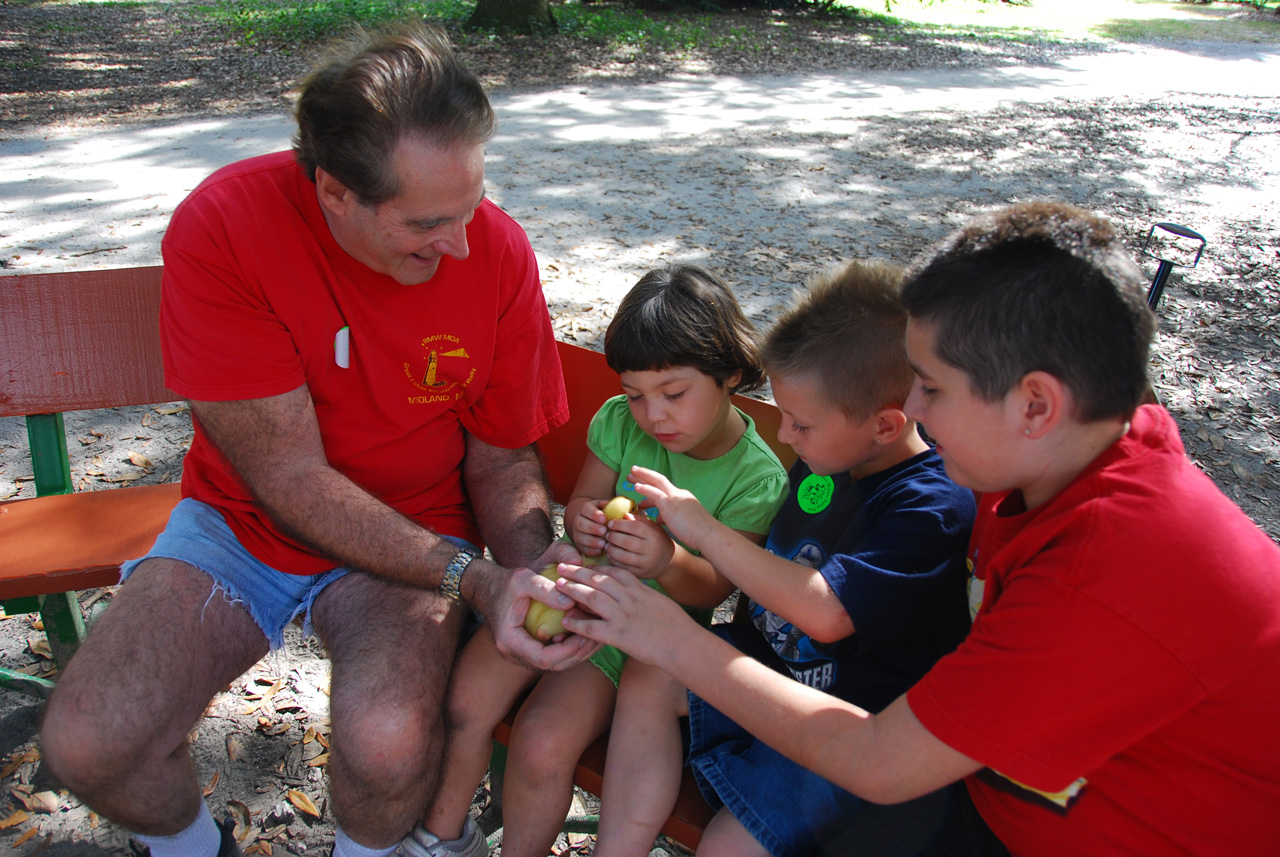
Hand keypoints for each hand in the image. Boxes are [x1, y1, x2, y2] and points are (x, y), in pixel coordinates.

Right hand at [490, 564, 601, 671]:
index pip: (544, 659)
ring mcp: (522, 655)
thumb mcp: (523, 579)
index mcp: (510, 642)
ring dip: (577, 653)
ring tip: (596, 636)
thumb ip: (545, 589)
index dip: (568, 650)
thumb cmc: (504, 583)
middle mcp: (515, 655)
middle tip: (598, 636)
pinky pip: (553, 657)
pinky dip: (570, 649)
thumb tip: (570, 603)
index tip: (585, 634)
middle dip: (577, 653)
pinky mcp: (529, 650)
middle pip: (553, 666)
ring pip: (555, 664)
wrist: (487, 588)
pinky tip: (584, 635)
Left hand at [556, 562, 697, 667]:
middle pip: (598, 579)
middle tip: (562, 567)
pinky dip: (578, 624)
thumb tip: (639, 592)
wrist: (685, 645)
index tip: (584, 563)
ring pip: (592, 597)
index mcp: (640, 589)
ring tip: (558, 585)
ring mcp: (623, 616)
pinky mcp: (619, 635)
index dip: (596, 566)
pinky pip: (593, 627)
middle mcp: (629, 598)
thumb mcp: (661, 603)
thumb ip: (645, 596)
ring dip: (573, 590)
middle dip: (578, 572)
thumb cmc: (677, 627)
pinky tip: (566, 621)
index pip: (614, 571)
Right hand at [570, 499, 609, 557]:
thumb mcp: (609, 508)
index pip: (586, 509)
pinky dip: (590, 550)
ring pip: (579, 536)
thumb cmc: (606, 516)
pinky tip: (600, 550)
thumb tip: (623, 512)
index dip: (594, 514)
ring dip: (591, 541)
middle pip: (580, 523)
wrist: (596, 524)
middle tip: (604, 531)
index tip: (604, 519)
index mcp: (586, 509)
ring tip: (603, 543)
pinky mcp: (578, 544)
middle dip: (592, 527)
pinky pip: (581, 548)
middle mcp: (578, 520)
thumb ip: (614, 508)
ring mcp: (577, 532)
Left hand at [603, 508, 674, 579]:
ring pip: (623, 556)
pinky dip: (614, 560)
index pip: (634, 527)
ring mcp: (646, 563)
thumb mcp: (653, 527)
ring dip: (611, 549)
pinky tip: (611, 554)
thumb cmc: (657, 540)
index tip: (610, 523)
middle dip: (613, 537)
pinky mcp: (640, 573)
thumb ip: (640, 520)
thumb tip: (625, 515)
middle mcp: (651, 550)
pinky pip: (623, 567)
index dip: (620, 524)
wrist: (668, 561)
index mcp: (654, 536)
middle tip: (607, 534)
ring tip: (607, 544)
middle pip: (627, 542)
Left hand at [629, 466, 716, 552]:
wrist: (708, 534)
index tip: (639, 489)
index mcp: (683, 497)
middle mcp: (679, 494)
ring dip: (642, 476)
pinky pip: (655, 493)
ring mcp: (675, 498)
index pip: (664, 490)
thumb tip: (659, 518)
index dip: (650, 489)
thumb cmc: (697, 533)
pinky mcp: (671, 504)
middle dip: (645, 475)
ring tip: (629, 475)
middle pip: (659, 480)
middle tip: (632, 472)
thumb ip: (669, 518)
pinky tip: (635, 486)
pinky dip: (645, 488)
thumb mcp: (682, 522)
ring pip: (656, 481)